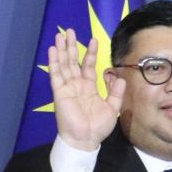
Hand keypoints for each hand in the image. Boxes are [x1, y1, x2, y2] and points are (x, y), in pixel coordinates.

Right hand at [48, 27, 123, 151]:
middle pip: (73, 61)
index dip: (90, 53)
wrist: (85, 139)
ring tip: (60, 35)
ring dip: (61, 50)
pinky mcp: (60, 92)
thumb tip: (119, 77)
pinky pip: (56, 74)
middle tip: (70, 31)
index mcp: (88, 87)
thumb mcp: (112, 107)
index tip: (92, 40)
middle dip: (71, 46)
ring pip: (63, 64)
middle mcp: (76, 85)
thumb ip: (116, 92)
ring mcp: (67, 88)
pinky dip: (54, 62)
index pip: (88, 66)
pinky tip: (52, 50)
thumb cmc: (97, 127)